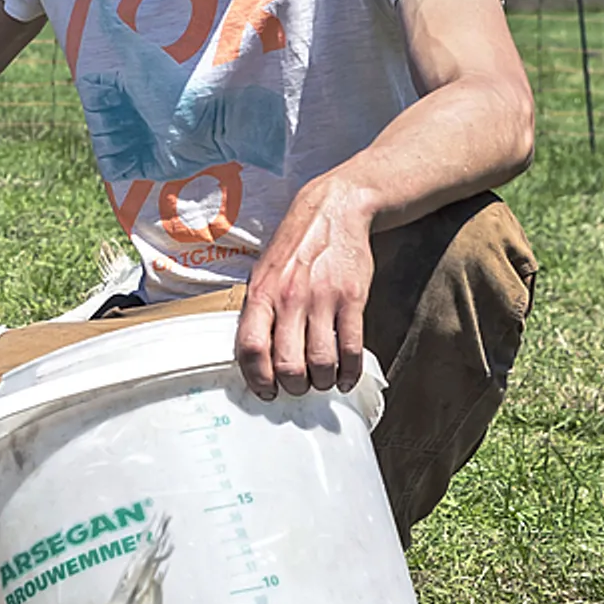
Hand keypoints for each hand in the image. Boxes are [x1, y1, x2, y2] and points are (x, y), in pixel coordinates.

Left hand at [234, 178, 374, 397]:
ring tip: (322, 381)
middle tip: (298, 387)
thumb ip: (259, 312)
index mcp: (261, 293)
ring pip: (322, 362)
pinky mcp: (353, 299)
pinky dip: (350, 371)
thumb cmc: (293, 247)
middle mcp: (290, 298)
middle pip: (288, 363)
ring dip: (322, 381)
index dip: (257, 378)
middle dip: (294, 386)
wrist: (333, 211)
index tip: (266, 392)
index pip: (251, 348)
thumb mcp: (263, 272)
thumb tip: (256, 358)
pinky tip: (345, 377)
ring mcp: (323, 299)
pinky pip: (352, 347)